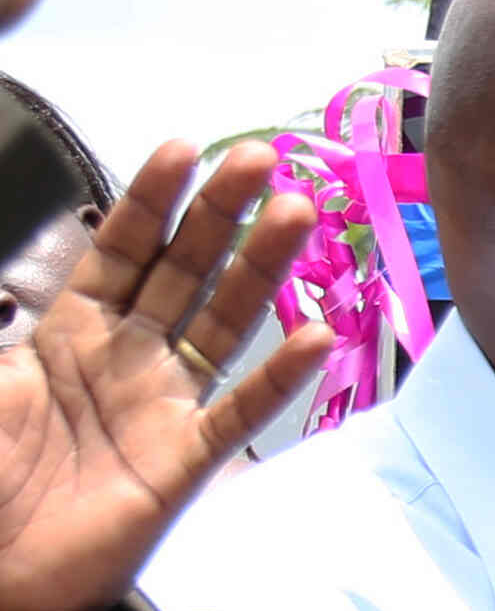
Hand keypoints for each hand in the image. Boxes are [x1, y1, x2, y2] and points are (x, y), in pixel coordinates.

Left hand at [0, 137, 334, 610]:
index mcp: (63, 336)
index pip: (117, 252)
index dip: (148, 202)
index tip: (180, 148)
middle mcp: (122, 360)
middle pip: (182, 272)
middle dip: (220, 213)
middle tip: (262, 158)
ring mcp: (159, 406)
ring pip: (221, 323)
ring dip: (262, 268)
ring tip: (299, 212)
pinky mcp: (182, 463)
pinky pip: (237, 411)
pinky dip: (279, 377)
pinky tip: (316, 336)